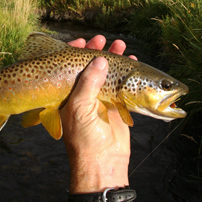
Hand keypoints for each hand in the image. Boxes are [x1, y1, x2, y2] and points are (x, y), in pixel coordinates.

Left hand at [60, 36, 136, 192]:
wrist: (102, 161)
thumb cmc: (83, 136)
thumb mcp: (80, 107)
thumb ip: (89, 82)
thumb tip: (100, 60)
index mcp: (69, 93)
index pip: (69, 66)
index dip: (75, 52)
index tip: (83, 40)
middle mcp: (83, 93)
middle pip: (90, 66)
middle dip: (97, 51)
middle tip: (103, 39)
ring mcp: (100, 98)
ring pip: (107, 73)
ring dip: (114, 59)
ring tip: (120, 45)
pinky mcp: (116, 105)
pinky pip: (121, 84)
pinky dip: (126, 73)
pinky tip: (132, 61)